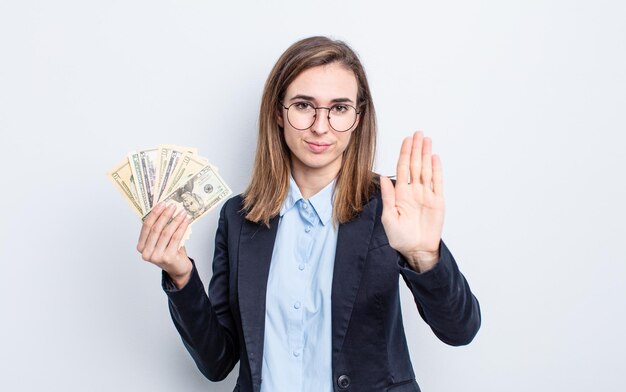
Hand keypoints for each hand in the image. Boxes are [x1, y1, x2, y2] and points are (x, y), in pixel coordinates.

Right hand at [136, 202, 192, 287]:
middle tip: (173, 205)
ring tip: (182, 212)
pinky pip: (175, 238)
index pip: (146, 226)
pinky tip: (186, 221)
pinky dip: (181, 228)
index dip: (154, 214)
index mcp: (141, 247)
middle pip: (156, 229)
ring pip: (166, 233)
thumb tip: (166, 209)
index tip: (162, 204)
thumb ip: (160, 229)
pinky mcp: (168, 258)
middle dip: (165, 215)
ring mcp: (156, 256)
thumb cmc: (169, 252)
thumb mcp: (161, 241)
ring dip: (175, 220)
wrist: (178, 269)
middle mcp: (146, 253)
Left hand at [380, 131, 444, 271]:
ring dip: (426, 155)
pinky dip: (436, 170)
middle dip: (416, 149)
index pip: (402, 169)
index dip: (404, 154)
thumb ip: (387, 197)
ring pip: (426, 170)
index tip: (406, 140)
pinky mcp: (437, 201)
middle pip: (415, 165)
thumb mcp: (389, 217)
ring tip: (427, 140)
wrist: (416, 250)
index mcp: (400, 194)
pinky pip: (437, 182)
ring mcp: (426, 195)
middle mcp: (413, 191)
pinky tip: (435, 158)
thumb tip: (383, 178)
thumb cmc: (400, 237)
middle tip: (418, 134)